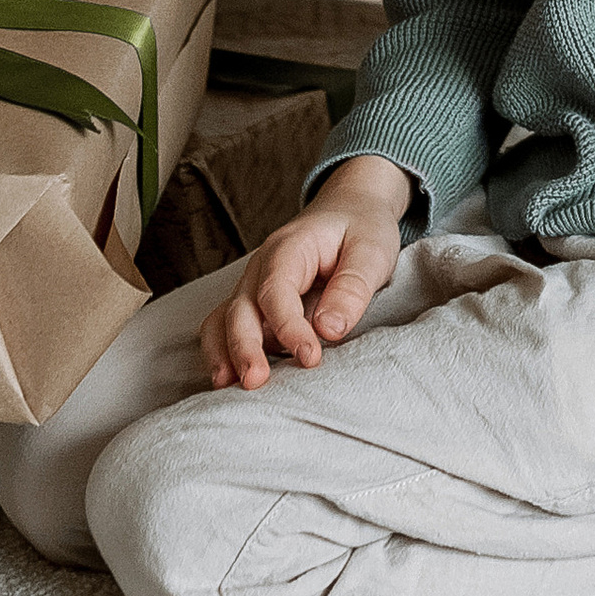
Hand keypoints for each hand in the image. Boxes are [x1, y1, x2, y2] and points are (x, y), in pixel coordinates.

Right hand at [200, 156, 412, 388]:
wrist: (350, 208)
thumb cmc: (361, 228)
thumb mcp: (371, 250)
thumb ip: (352, 288)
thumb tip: (328, 330)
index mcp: (289, 248)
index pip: (277, 291)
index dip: (289, 327)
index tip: (310, 358)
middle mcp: (261, 268)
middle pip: (240, 308)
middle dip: (243, 347)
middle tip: (256, 381)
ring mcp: (253, 287)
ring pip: (222, 320)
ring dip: (223, 352)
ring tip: (229, 387)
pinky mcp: (256, 306)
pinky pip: (227, 328)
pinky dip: (224, 353)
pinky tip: (231, 381)